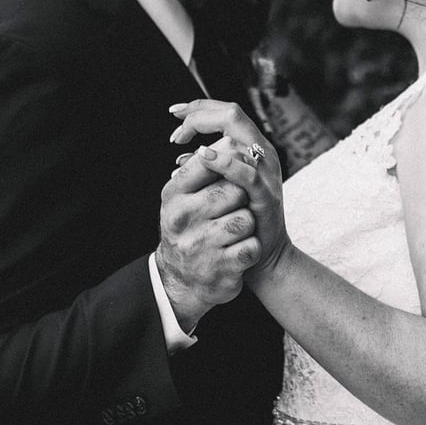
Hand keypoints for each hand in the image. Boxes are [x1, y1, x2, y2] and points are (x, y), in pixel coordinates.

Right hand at [157, 136, 261, 330]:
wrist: (183, 282)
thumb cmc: (193, 229)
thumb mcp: (185, 198)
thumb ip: (204, 169)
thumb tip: (232, 141)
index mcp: (173, 194)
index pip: (208, 161)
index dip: (231, 162)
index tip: (235, 170)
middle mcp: (181, 218)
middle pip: (234, 190)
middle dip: (241, 198)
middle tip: (231, 210)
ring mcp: (200, 245)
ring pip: (246, 219)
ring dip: (247, 226)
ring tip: (232, 233)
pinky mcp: (220, 269)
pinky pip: (252, 247)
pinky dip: (251, 250)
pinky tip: (236, 253)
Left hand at [169, 100, 290, 281]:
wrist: (262, 253)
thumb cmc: (239, 219)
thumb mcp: (222, 188)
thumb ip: (208, 171)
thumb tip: (180, 159)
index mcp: (254, 149)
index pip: (228, 113)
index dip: (200, 107)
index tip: (175, 113)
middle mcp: (264, 154)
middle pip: (233, 115)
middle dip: (199, 115)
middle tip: (176, 129)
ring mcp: (267, 173)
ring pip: (239, 137)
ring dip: (208, 134)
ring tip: (182, 141)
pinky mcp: (266, 195)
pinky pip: (247, 173)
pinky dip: (224, 162)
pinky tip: (204, 157)